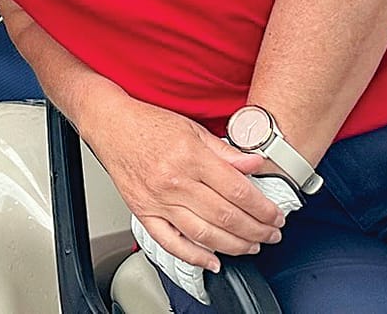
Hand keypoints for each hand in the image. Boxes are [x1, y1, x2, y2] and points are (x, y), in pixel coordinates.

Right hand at [86, 97, 286, 272]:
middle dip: (257, 230)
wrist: (110, 125)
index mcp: (190, 157)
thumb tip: (256, 165)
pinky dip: (194, 257)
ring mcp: (158, 200)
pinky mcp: (144, 212)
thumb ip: (226, 152)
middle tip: (271, 234)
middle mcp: (174, 181)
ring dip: (235, 246)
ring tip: (252, 246)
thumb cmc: (149, 125)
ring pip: (204, 234)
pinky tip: (213, 262)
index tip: (275, 216)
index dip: (263, 208)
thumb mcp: (193, 129)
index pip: (238, 191)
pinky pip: (171, 242)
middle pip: (226, 216)